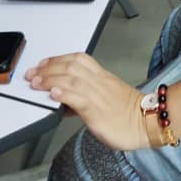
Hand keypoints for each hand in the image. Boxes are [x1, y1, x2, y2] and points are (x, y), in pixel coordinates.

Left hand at [25, 53, 149, 150]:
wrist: (148, 122)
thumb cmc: (129, 114)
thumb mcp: (108, 98)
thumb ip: (88, 96)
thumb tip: (65, 99)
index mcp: (103, 77)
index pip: (79, 59)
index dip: (58, 58)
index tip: (44, 63)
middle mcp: (100, 82)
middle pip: (71, 65)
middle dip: (48, 67)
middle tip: (32, 73)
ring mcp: (98, 95)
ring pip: (72, 78)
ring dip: (50, 78)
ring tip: (36, 82)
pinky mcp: (97, 110)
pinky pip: (78, 97)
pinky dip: (63, 93)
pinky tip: (52, 93)